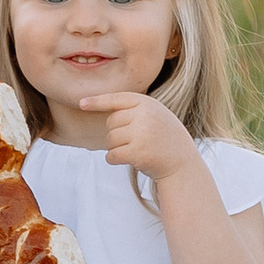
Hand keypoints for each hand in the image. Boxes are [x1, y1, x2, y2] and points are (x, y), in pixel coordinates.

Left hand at [72, 85, 196, 179]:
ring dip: (117, 147)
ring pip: (110, 139)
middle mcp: (144, 115)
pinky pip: (111, 154)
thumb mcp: (155, 116)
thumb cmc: (164, 139)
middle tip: (136, 141)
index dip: (97, 101)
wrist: (182, 163)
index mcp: (147, 103)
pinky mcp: (137, 152)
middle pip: (111, 122)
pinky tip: (129, 160)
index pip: (117, 99)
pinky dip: (114, 159)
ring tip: (136, 150)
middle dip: (117, 133)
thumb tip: (100, 108)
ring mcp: (141, 134)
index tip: (81, 103)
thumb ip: (134, 110)